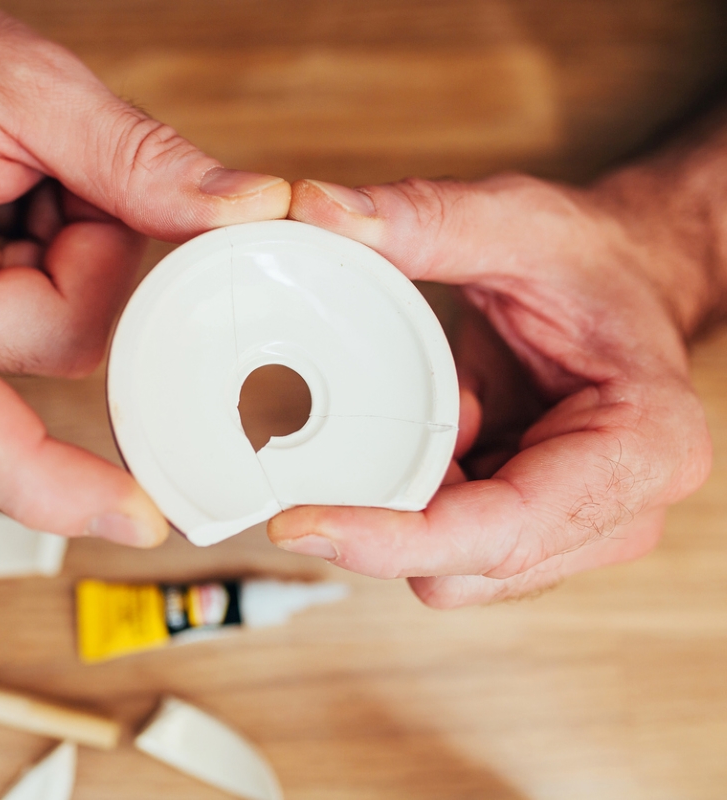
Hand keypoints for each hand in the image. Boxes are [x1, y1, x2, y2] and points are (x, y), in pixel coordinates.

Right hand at [0, 1, 290, 544]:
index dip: (42, 478)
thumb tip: (249, 210)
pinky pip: (39, 323)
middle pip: (51, 346)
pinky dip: (54, 262)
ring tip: (22, 181)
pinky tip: (11, 209)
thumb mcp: (30, 84)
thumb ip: (140, 158)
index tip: (132, 515)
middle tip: (50, 175)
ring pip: (60, 335)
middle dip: (89, 258)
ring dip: (74, 256)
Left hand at [268, 172, 713, 605]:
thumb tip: (316, 208)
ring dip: (394, 514)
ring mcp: (577, 530)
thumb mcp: (515, 220)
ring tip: (386, 428)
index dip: (391, 541)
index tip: (299, 525)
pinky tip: (406, 439)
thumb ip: (423, 215)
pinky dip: (406, 502)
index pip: (500, 532)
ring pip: (447, 568)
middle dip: (379, 527)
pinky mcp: (533, 530)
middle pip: (464, 567)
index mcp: (642, 447)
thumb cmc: (594, 258)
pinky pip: (443, 545)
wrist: (630, 281)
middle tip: (312, 461)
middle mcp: (619, 511)